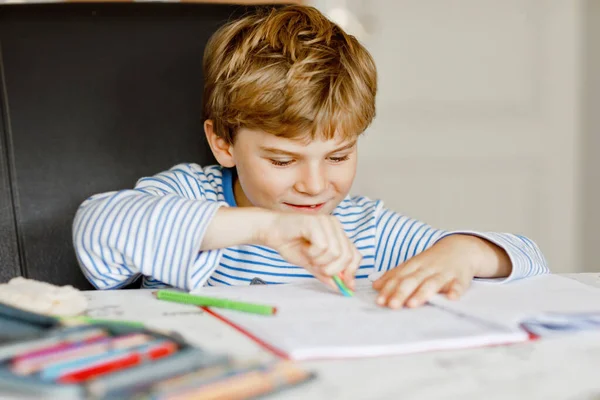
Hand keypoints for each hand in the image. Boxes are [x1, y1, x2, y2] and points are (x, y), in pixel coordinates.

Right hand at [258, 212, 361, 290]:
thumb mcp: (312, 264)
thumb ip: (326, 274)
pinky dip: (312, 253)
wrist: (271, 231)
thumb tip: (341, 288)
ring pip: (335, 252)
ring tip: (308, 255)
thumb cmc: (291, 244)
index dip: (351, 272)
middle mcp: (335, 225)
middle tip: (317, 268)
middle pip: (347, 255)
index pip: (355, 255)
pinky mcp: (315, 221)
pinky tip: (304, 248)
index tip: (344, 285)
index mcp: (338, 234)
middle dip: (333, 269)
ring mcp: (326, 222)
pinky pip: (322, 245)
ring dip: (319, 261)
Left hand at [372, 235, 499, 308]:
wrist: (460, 248)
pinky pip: (458, 285)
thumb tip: (375, 286)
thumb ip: (395, 275)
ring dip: (422, 293)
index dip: (388, 289)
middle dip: (401, 293)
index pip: (399, 277)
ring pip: (431, 283)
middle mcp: (427, 269)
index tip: (380, 301)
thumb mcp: (412, 265)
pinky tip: (451, 298)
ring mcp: (444, 273)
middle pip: (412, 281)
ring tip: (412, 304)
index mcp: (414, 266)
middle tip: (392, 305)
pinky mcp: (460, 278)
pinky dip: (455, 291)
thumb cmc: (433, 261)